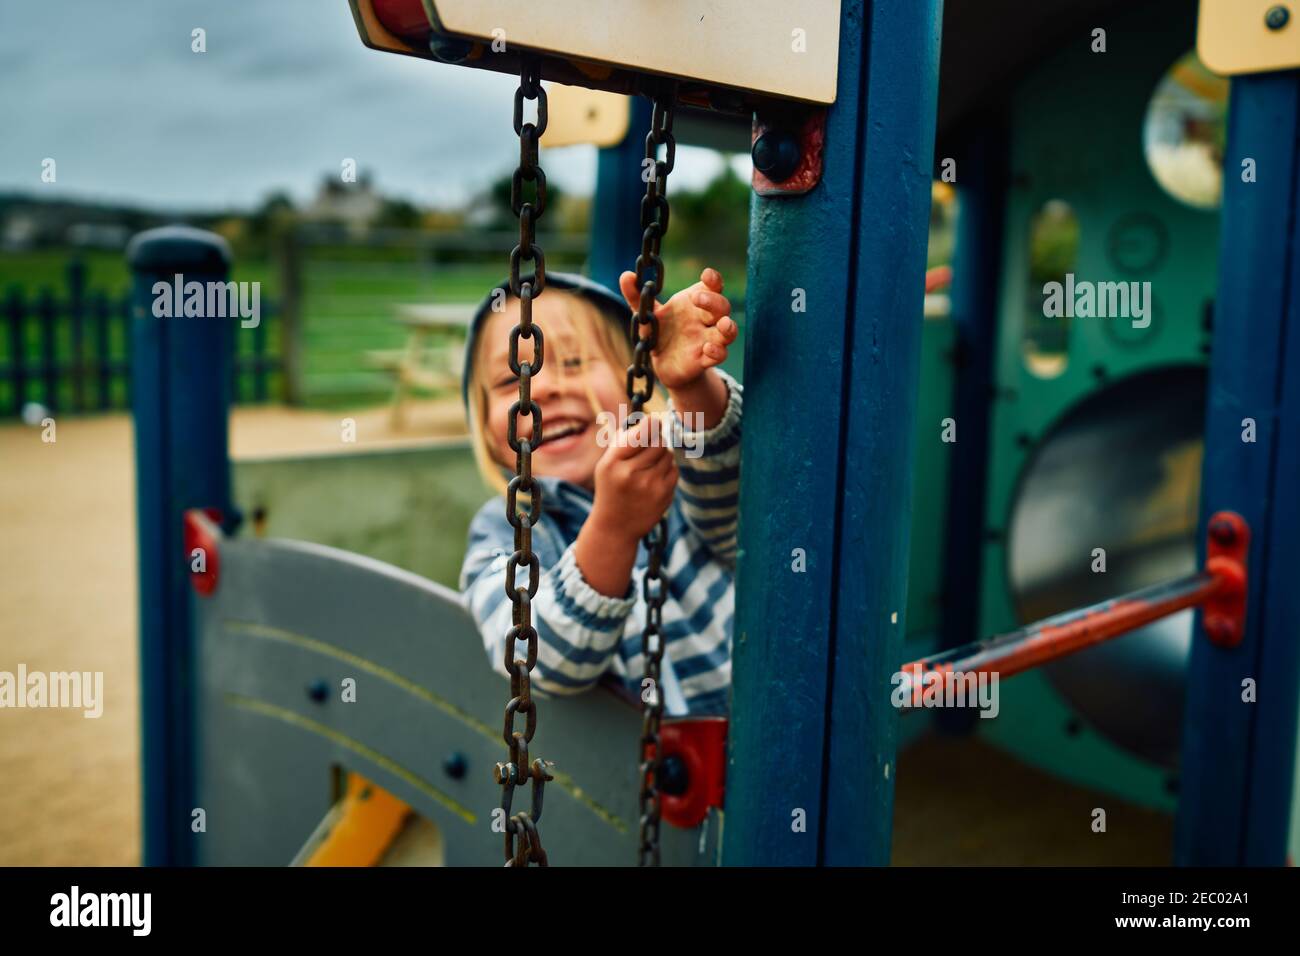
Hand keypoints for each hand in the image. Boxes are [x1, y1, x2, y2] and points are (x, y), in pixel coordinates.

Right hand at [589, 414, 677, 540]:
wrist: (615, 527)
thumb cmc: (611, 488)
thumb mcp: (606, 464)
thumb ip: (624, 440)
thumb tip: (649, 419)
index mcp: (613, 462)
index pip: (644, 430)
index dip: (653, 423)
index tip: (655, 421)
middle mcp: (631, 473)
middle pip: (658, 441)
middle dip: (655, 441)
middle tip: (647, 449)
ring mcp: (650, 485)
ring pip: (668, 454)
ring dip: (661, 456)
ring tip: (647, 468)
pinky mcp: (664, 495)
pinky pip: (674, 469)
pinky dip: (667, 470)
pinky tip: (653, 480)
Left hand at [619, 267, 737, 390]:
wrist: (661, 364)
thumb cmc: (658, 333)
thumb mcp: (645, 315)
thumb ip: (636, 296)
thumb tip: (626, 275)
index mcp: (693, 303)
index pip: (711, 287)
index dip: (713, 280)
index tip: (707, 275)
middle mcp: (705, 320)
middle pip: (722, 306)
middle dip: (714, 301)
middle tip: (697, 299)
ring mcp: (707, 339)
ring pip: (728, 330)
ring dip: (729, 327)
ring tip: (724, 325)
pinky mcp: (705, 359)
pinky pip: (720, 355)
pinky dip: (717, 351)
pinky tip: (707, 349)